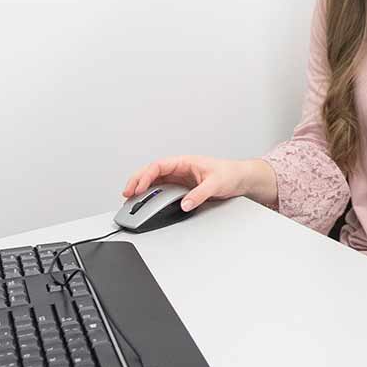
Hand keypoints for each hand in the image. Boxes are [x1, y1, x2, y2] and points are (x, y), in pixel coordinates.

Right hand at [122, 154, 249, 212]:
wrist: (240, 178)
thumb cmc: (230, 173)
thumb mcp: (215, 184)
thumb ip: (199, 194)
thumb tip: (185, 204)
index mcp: (185, 162)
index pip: (159, 166)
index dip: (145, 176)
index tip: (138, 188)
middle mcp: (179, 169)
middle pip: (151, 172)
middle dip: (137, 181)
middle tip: (126, 194)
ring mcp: (179, 178)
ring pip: (155, 181)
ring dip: (142, 189)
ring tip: (130, 200)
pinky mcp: (182, 187)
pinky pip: (162, 190)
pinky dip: (151, 195)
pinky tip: (145, 202)